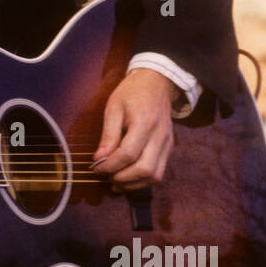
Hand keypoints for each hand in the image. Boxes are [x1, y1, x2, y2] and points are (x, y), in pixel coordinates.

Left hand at [91, 69, 175, 190]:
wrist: (157, 82)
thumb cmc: (132, 93)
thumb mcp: (113, 108)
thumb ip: (108, 135)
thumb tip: (99, 159)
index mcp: (144, 122)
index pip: (128, 154)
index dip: (110, 165)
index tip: (96, 167)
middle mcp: (160, 136)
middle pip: (145, 169)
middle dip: (123, 178)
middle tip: (106, 176)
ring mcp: (167, 143)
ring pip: (154, 176)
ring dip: (133, 184)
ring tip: (115, 181)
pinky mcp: (169, 148)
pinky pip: (158, 172)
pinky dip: (142, 180)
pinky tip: (127, 178)